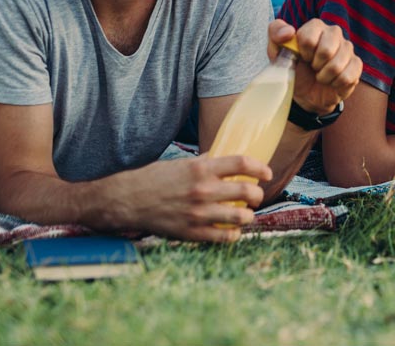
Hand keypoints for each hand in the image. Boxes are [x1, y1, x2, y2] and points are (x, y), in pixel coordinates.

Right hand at [118, 154, 271, 242]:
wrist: (127, 200)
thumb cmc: (153, 178)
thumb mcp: (180, 163)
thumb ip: (204, 162)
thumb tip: (221, 156)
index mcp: (201, 168)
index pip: (242, 163)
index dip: (260, 168)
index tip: (266, 173)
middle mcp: (203, 190)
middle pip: (247, 191)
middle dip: (258, 194)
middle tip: (256, 195)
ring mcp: (199, 213)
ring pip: (241, 217)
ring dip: (248, 215)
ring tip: (245, 213)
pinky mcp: (192, 232)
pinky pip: (224, 237)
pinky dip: (234, 234)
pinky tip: (232, 230)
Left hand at [268, 19, 361, 116]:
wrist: (306, 92)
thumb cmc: (293, 68)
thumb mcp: (277, 51)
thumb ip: (276, 33)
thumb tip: (289, 32)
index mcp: (316, 26)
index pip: (309, 38)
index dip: (303, 53)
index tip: (301, 57)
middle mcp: (334, 33)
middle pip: (326, 50)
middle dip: (315, 65)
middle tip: (312, 67)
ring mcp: (348, 49)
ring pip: (337, 66)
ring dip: (324, 77)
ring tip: (321, 75)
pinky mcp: (356, 65)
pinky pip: (347, 77)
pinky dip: (336, 84)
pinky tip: (332, 81)